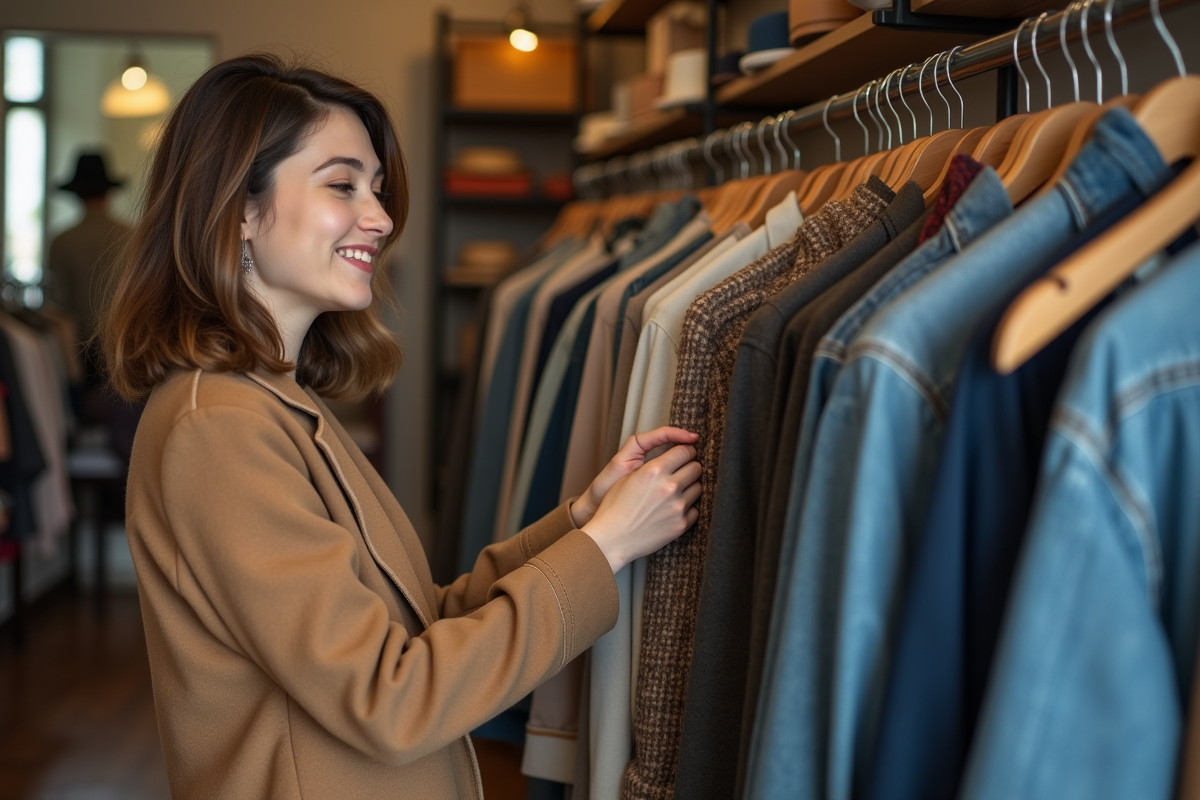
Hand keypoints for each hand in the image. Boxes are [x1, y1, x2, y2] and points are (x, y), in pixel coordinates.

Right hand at [569, 427, 699, 527]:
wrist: (611, 539)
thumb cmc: (615, 507)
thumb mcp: (628, 477)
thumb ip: (652, 465)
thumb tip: (672, 457)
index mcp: (654, 470)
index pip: (685, 451)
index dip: (686, 450)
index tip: (686, 454)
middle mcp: (669, 486)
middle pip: (696, 467)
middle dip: (690, 467)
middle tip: (683, 471)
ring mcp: (677, 506)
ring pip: (698, 488)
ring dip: (690, 487)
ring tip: (678, 491)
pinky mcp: (681, 524)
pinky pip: (695, 509)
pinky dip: (688, 508)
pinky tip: (674, 509)